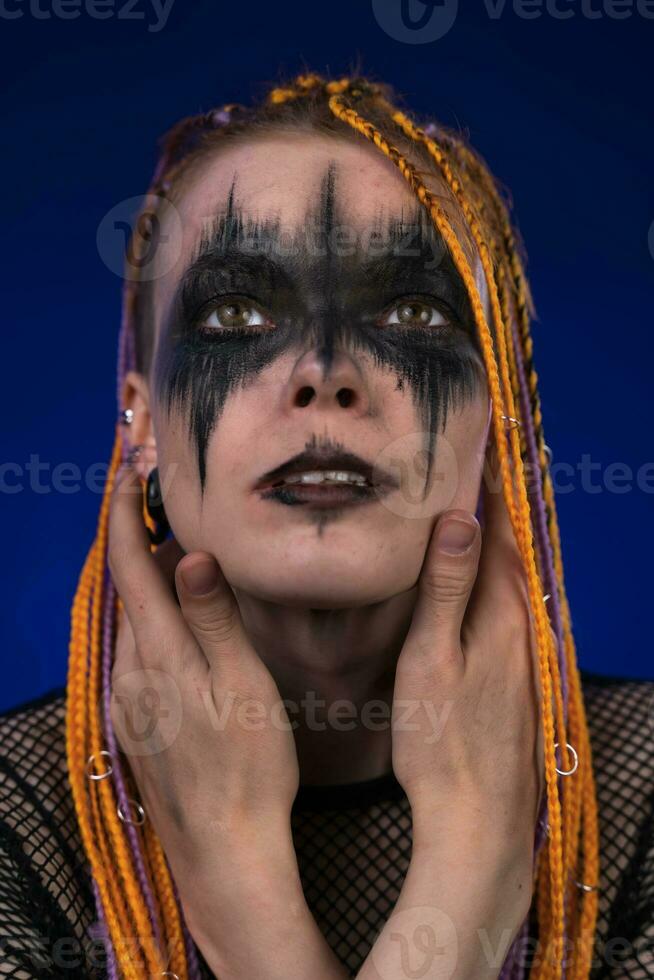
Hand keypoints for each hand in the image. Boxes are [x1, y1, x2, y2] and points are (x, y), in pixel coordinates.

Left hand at [108, 463, 342, 976]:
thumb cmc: (248, 763)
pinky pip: (138, 655)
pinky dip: (154, 624)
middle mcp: (131, 671)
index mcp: (158, 653)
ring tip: (186, 561)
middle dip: (143, 543)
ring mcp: (129, 701)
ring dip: (152, 586)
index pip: (130, 567)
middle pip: (129, 591)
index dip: (126, 515)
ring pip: (135, 624)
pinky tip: (183, 630)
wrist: (223, 850)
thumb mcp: (242, 685)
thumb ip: (213, 620)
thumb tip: (189, 556)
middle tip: (174, 509)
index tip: (129, 471)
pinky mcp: (135, 724)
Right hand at [391, 434, 545, 861]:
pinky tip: (476, 587)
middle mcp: (521, 628)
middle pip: (508, 554)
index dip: (488, 488)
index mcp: (500, 614)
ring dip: (494, 545)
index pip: (497, 534)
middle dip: (493, 510)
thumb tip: (460, 518)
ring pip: (509, 583)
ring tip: (471, 512)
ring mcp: (523, 656)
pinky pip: (507, 610)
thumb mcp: (432, 659)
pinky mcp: (516, 679)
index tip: (479, 445)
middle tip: (469, 466)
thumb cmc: (443, 739)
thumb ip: (446, 590)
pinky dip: (493, 582)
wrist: (479, 817)